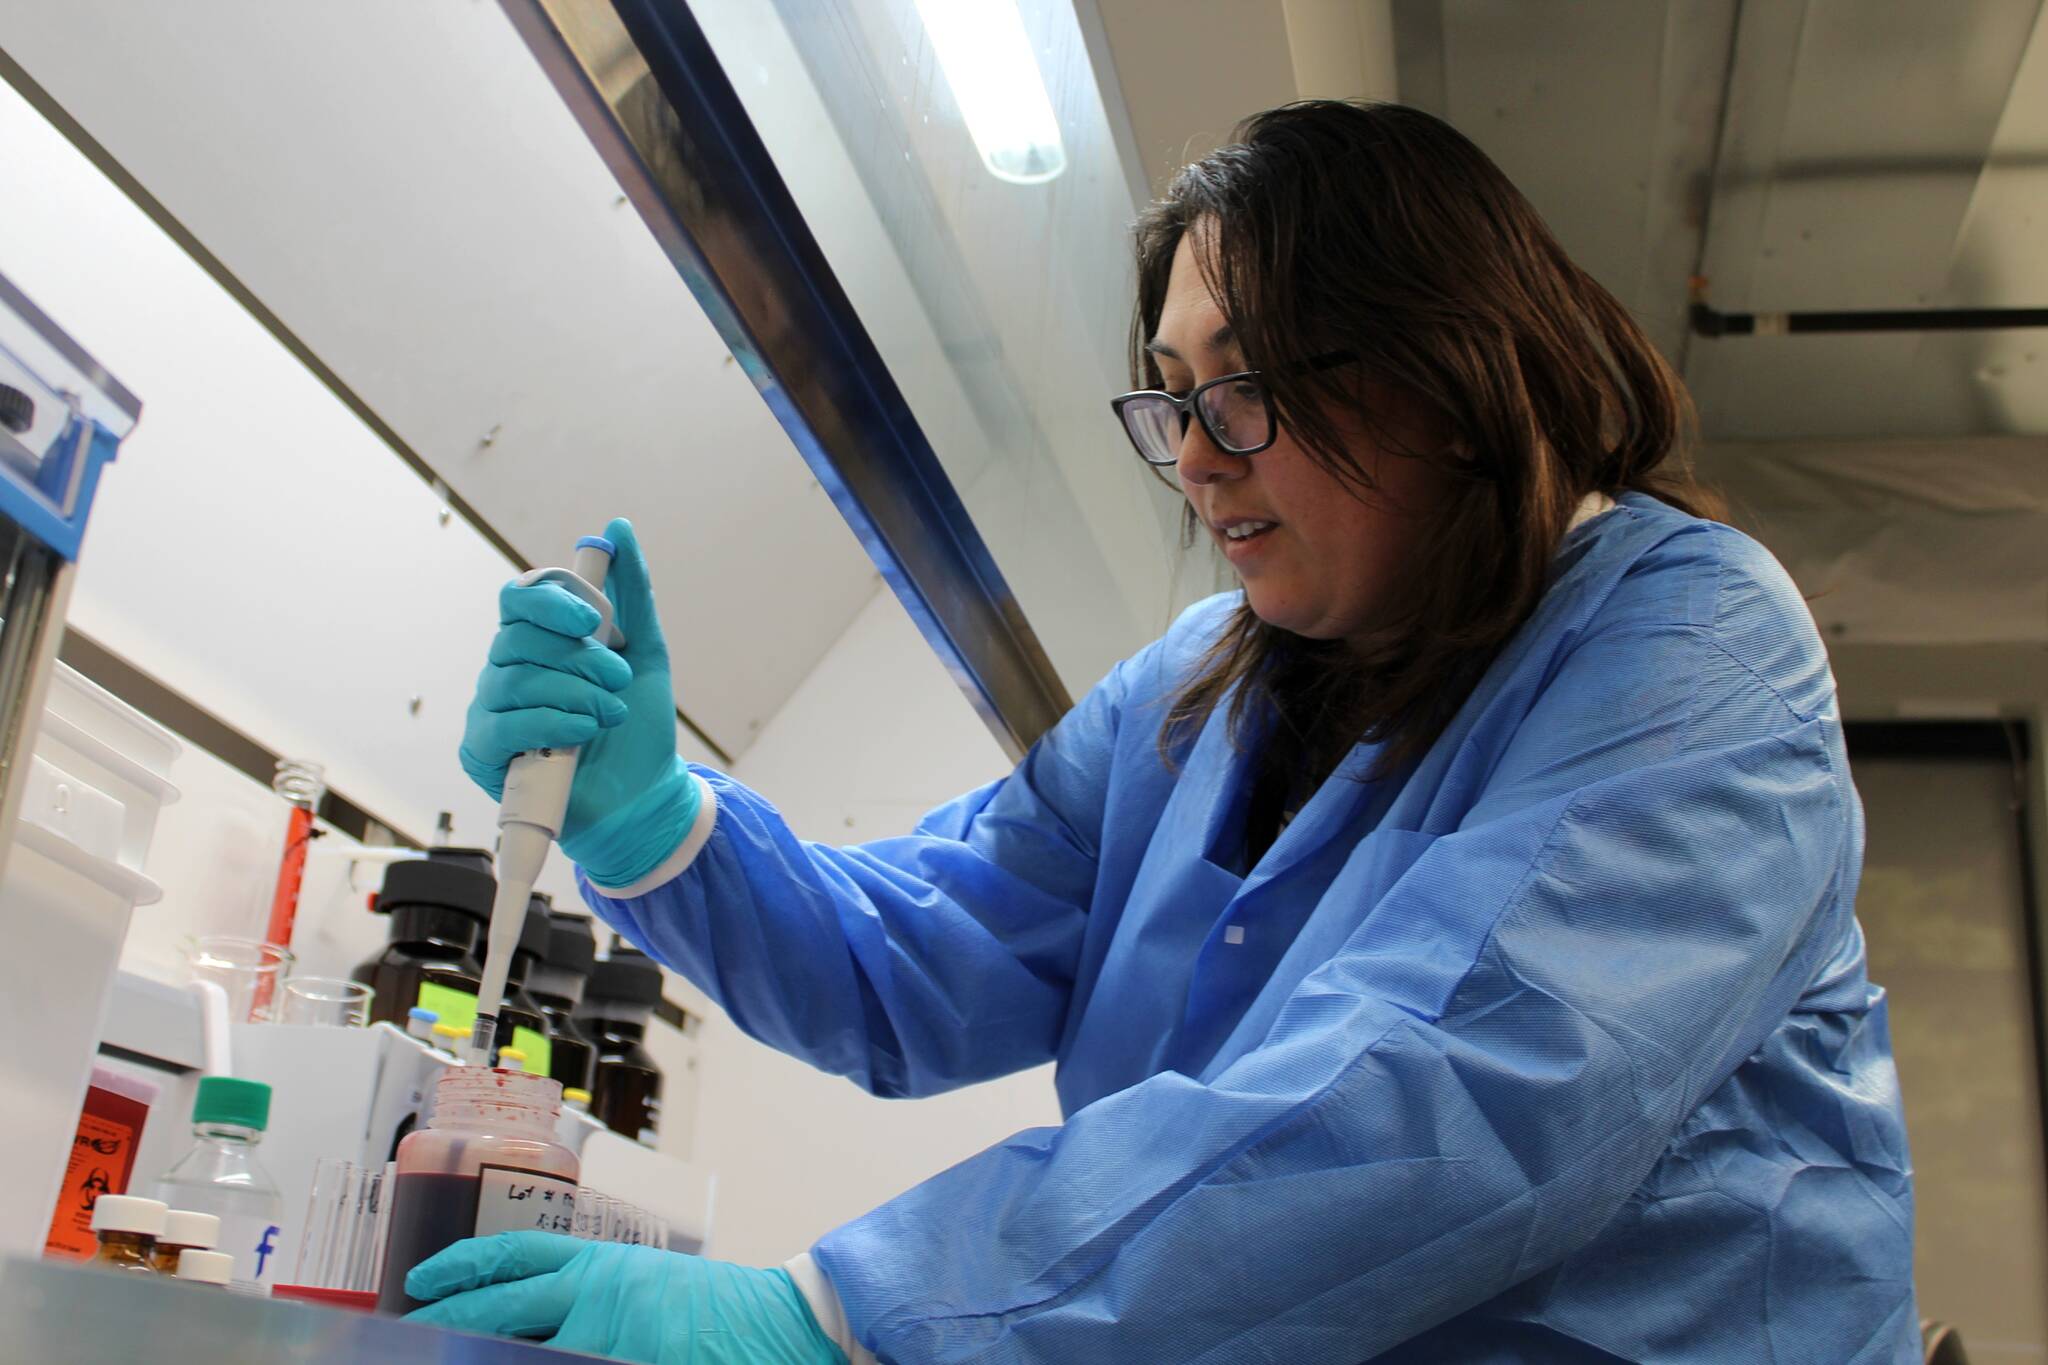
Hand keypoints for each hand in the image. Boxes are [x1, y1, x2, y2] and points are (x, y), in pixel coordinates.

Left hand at [405, 1232, 845, 1364]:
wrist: (786, 1321)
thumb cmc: (721, 1308)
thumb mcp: (648, 1286)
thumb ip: (593, 1296)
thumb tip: (537, 1320)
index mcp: (604, 1264)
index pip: (518, 1254)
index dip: (463, 1264)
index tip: (422, 1278)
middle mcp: (598, 1294)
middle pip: (500, 1307)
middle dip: (447, 1320)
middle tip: (408, 1330)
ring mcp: (609, 1336)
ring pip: (520, 1350)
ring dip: (482, 1354)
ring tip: (441, 1357)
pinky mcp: (626, 1360)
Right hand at [459, 517, 700, 886]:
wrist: (645, 798)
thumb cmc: (640, 728)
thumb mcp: (646, 652)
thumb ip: (633, 591)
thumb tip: (620, 527)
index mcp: (539, 642)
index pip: (520, 597)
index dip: (552, 600)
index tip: (594, 618)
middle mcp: (507, 670)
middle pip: (519, 637)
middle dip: (579, 657)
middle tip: (617, 681)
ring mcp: (491, 710)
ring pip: (515, 679)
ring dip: (574, 695)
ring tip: (609, 715)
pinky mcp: (483, 753)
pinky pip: (505, 724)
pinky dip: (552, 725)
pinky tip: (582, 737)